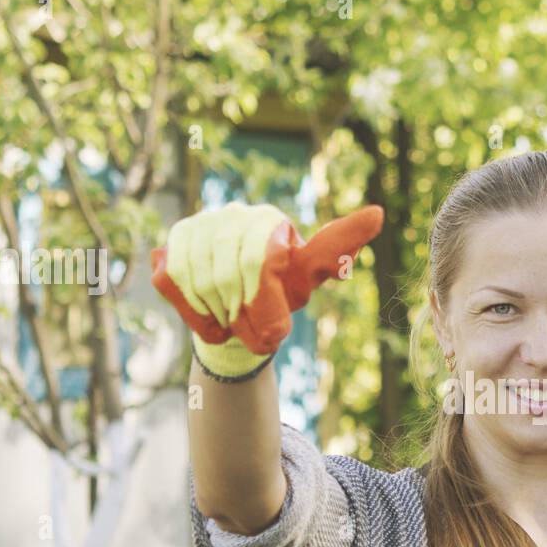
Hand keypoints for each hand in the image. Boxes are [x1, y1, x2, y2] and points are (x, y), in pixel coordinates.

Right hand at [151, 201, 383, 380]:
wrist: (238, 318)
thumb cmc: (279, 295)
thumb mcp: (309, 277)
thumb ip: (336, 251)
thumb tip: (379, 212)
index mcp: (268, 220)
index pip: (262, 260)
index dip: (264, 302)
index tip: (275, 327)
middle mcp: (230, 215)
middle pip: (229, 277)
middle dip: (244, 316)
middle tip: (257, 333)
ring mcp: (196, 228)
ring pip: (201, 284)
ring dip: (221, 317)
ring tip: (236, 323)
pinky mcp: (167, 249)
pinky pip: (175, 286)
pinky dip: (195, 313)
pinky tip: (211, 316)